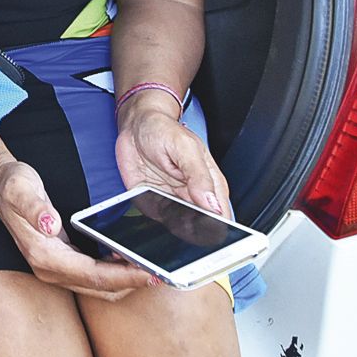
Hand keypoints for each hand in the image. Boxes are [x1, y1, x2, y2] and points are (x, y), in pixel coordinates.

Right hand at [0, 148, 159, 301]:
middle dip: (131, 284)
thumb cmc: (11, 183)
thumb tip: (49, 224)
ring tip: (152, 271)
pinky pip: (92, 277)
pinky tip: (130, 262)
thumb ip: (35, 207)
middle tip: (162, 275)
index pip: (92, 275)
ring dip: (124, 281)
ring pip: (97, 287)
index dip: (123, 277)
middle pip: (99, 288)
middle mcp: (49, 268)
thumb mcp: (20, 188)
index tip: (150, 273)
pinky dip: (114, 274)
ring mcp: (54, 267)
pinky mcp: (60, 261)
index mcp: (43, 255)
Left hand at [115, 92, 230, 221]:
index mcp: (209, 182)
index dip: (219, 226)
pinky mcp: (152, 201)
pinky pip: (154, 218)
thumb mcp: (184, 147)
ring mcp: (172, 200)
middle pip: (200, 225)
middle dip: (195, 230)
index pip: (220, 213)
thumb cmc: (163, 130)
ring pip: (178, 226)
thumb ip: (199, 175)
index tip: (211, 230)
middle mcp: (191, 195)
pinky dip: (153, 217)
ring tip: (167, 210)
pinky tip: (151, 207)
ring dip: (173, 226)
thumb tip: (213, 204)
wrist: (135, 125)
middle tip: (185, 221)